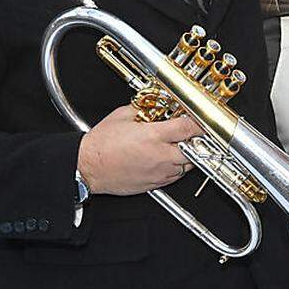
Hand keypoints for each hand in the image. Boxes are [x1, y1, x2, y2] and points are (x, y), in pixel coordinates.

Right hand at [77, 105, 200, 195]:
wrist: (87, 167)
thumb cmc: (101, 144)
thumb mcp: (122, 116)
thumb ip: (143, 109)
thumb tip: (153, 104)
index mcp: (154, 136)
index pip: (189, 128)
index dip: (199, 123)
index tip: (201, 121)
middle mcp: (160, 155)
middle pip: (194, 149)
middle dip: (196, 141)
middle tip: (192, 134)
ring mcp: (159, 172)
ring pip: (188, 166)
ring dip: (188, 155)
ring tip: (178, 146)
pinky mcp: (154, 184)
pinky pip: (175, 177)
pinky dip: (177, 168)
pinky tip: (168, 159)